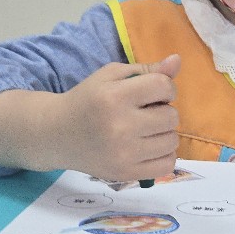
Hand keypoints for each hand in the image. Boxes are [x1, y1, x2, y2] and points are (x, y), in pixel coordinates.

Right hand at [53, 56, 180, 179]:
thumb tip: (177, 61)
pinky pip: (167, 165)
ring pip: (172, 141)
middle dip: (164, 111)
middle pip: (171, 117)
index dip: (165, 87)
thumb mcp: (111, 76)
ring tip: (145, 130)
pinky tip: (148, 147)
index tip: (153, 92)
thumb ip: (146, 70)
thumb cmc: (87, 100)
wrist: (57, 134)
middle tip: (146, 113)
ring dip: (164, 134)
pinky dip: (164, 155)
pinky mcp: (126, 173)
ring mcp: (124, 153)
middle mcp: (120, 126)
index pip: (164, 87)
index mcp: (114, 96)